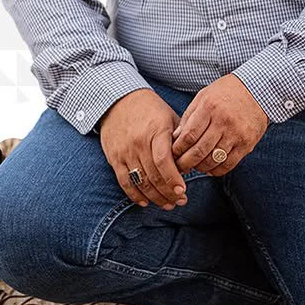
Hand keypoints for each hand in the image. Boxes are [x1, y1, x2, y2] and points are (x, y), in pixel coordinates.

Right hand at [99, 89, 187, 210]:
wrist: (117, 100)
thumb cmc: (150, 109)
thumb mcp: (169, 117)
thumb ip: (180, 139)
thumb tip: (190, 164)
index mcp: (155, 131)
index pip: (164, 161)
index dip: (173, 179)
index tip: (183, 191)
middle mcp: (138, 143)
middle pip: (154, 175)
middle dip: (168, 193)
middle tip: (180, 201)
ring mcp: (125, 151)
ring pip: (141, 182)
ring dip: (155, 197)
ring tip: (168, 204)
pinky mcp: (114, 158)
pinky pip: (124, 182)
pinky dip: (135, 195)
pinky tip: (146, 202)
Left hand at [171, 74, 268, 176]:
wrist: (257, 90)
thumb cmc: (226, 92)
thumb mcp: (204, 96)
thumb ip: (189, 117)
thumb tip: (176, 138)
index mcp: (209, 107)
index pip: (189, 135)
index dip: (178, 148)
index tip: (173, 154)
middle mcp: (223, 121)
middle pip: (199, 151)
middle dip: (186, 163)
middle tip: (179, 167)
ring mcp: (236, 134)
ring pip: (213, 160)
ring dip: (200, 167)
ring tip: (194, 166)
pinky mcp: (247, 144)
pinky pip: (229, 164)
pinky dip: (216, 170)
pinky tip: (210, 168)